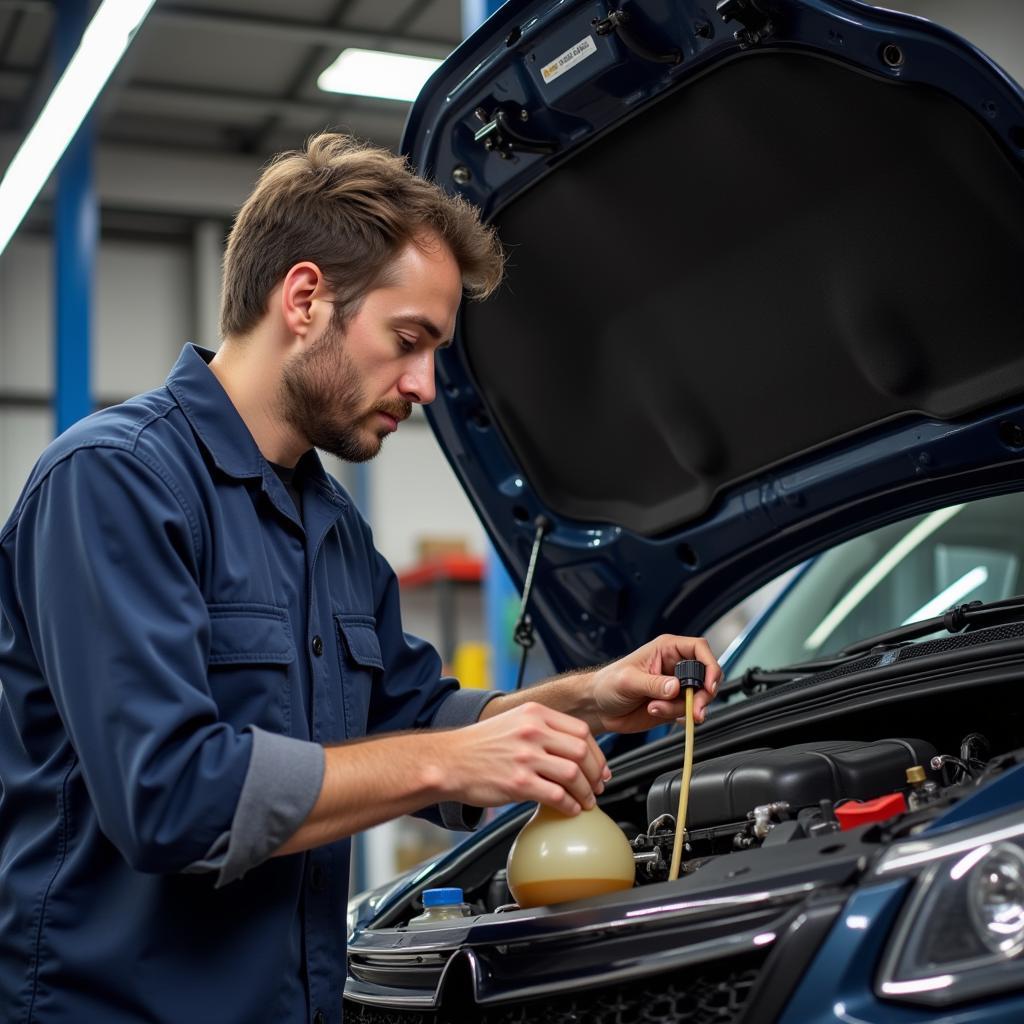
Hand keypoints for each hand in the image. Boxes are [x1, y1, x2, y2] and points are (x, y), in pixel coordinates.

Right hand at [440, 702, 609, 814]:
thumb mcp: (514, 722)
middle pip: (582, 752)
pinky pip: (557, 796)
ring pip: (574, 774)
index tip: (599, 767)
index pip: (582, 731)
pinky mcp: (518, 783)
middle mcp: (532, 731)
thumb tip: (574, 748)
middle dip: (595, 774)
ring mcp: (525, 757)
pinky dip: (570, 806)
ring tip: (585, 801)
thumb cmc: (480, 745)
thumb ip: (542, 729)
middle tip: (597, 787)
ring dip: (585, 793)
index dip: (596, 753)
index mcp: (535, 714)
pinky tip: (569, 809)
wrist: (449, 761)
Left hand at [589, 634, 721, 733]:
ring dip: (684, 709)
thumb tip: (675, 687)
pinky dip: (682, 718)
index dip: (709, 664)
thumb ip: (653, 684)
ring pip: (699, 698)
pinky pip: (690, 712)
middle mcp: (675, 667)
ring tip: (655, 708)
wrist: (599, 707)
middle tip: (693, 709)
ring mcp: (676, 688)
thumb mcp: (628, 681)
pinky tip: (660, 714)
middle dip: (703, 694)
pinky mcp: (674, 706)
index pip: (699, 649)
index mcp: (666, 649)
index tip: (708, 684)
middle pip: (706, 676)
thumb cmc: (608, 684)